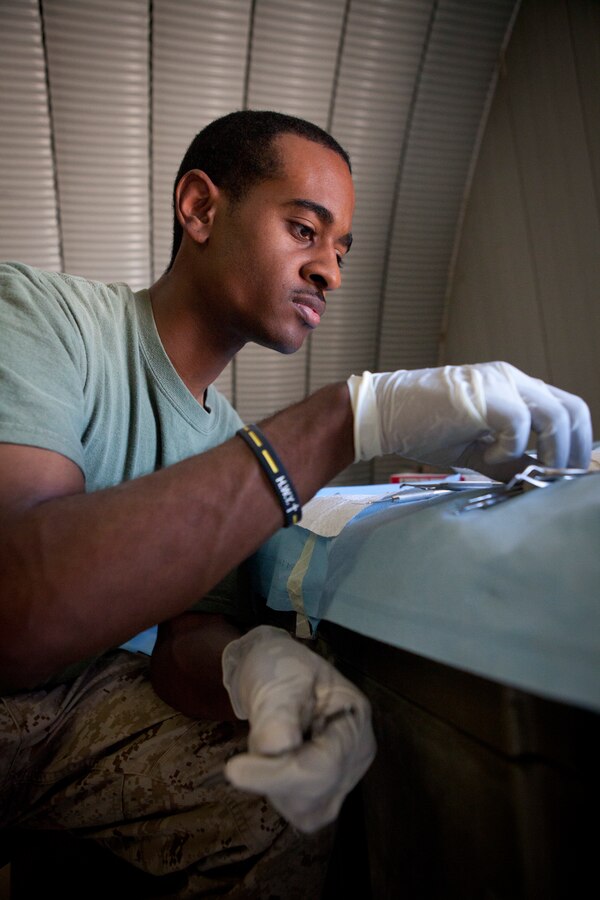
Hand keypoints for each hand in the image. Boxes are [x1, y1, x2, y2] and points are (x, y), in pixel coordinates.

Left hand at [221, 625, 375, 832]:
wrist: (272, 672)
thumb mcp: (279, 678)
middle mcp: (357, 755)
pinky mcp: (326, 792)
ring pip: (307, 809)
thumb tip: (277, 748)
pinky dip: (278, 792)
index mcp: (354, 720)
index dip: (279, 774)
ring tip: (268, 741)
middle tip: (255, 737)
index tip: (234, 770)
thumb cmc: (279, 666)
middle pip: (318, 792)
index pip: (324, 764)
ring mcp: (344, 776)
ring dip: (274, 783)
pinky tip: (272, 764)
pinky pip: (300, 811)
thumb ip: (278, 713)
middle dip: (273, 775)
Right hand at [347, 362, 591, 473]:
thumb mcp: (476, 450)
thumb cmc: (424, 428)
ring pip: (555, 416)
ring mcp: (500, 383)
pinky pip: (520, 425)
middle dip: (575, 450)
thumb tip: (536, 481)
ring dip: (550, 452)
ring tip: (529, 472)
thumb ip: (509, 461)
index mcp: (513, 387)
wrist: (384, 414)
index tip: (572, 472)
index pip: (566, 408)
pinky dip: (510, 450)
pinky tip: (488, 458)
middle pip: (572, 410)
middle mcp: (512, 379)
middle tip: (563, 478)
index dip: (578, 442)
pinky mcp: (485, 396)